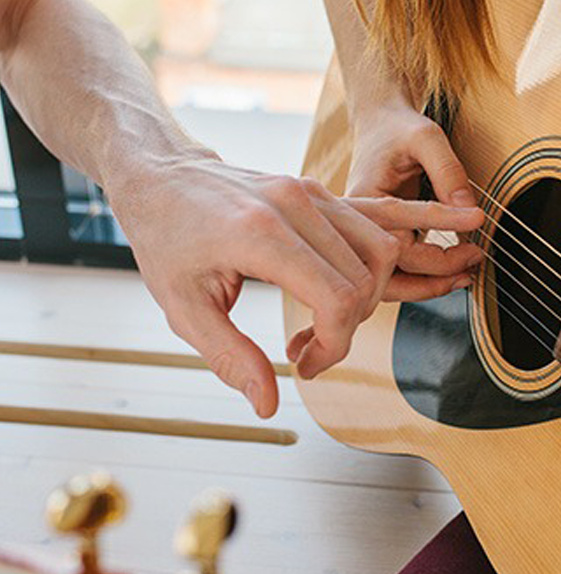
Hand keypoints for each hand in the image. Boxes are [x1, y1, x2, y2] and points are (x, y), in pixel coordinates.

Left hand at [106, 155, 482, 415]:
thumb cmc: (165, 238)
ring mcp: (314, 192)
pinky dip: (382, 257)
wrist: (162, 174)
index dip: (336, 344)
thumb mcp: (183, 308)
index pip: (340, 297)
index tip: (308, 366)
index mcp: (263, 234)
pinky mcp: (320, 191)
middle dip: (350, 326)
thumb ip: (231, 357)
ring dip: (370, 293)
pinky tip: (376, 271)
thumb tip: (271, 403)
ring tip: (332, 319)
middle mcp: (298, 205)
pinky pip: (373, 224)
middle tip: (313, 351)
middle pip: (368, 277)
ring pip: (382, 249)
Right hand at [348, 102, 483, 299]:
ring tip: (465, 277)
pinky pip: (397, 267)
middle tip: (472, 265)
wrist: (380, 120)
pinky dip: (424, 274)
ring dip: (427, 285)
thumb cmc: (398, 126)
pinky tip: (453, 270)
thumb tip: (470, 212)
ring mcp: (367, 234)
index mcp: (361, 201)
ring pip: (389, 279)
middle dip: (434, 278)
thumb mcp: (426, 138)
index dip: (438, 253)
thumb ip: (448, 172)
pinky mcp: (381, 236)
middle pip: (388, 273)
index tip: (475, 234)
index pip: (396, 246)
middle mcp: (357, 225)